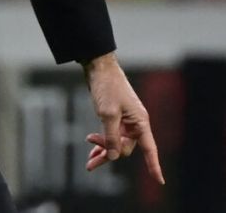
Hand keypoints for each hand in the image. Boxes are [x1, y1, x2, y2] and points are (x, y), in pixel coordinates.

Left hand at [81, 52, 164, 183]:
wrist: (99, 67)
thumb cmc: (107, 87)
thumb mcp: (107, 114)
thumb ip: (111, 137)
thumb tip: (114, 157)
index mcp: (140, 122)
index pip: (149, 149)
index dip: (154, 165)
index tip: (160, 181)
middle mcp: (135, 123)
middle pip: (125, 147)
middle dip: (109, 153)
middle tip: (89, 160)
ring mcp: (124, 120)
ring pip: (116, 143)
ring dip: (103, 151)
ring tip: (89, 162)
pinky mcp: (115, 117)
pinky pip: (111, 135)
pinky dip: (102, 142)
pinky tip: (92, 148)